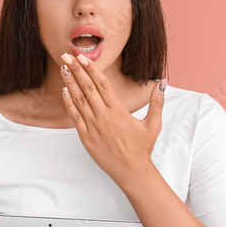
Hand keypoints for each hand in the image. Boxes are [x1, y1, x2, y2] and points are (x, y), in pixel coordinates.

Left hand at [59, 52, 166, 187]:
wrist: (132, 171)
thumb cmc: (142, 148)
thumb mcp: (153, 124)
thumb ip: (156, 102)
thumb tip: (162, 83)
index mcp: (118, 111)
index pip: (103, 84)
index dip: (92, 69)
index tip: (83, 58)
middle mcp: (104, 117)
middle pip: (87, 88)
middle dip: (76, 70)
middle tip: (66, 55)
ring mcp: (93, 127)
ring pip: (79, 100)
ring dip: (70, 83)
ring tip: (63, 68)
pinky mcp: (86, 138)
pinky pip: (75, 118)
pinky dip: (69, 104)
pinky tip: (65, 91)